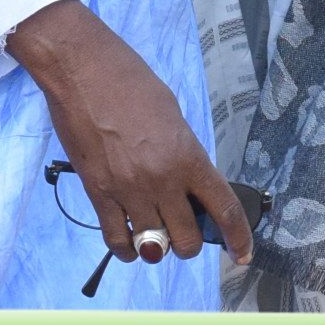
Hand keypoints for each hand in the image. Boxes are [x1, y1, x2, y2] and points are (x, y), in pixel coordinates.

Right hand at [10, 0, 251, 267]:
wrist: (83, 70)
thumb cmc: (130, 82)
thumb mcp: (172, 115)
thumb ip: (183, 153)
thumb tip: (187, 184)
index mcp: (188, 156)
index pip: (223, 209)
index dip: (238, 238)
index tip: (242, 254)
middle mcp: (162, 179)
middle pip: (187, 239)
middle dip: (189, 244)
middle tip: (183, 232)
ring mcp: (128, 189)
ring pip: (153, 246)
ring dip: (157, 248)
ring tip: (154, 237)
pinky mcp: (97, 193)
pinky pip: (116, 239)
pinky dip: (126, 249)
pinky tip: (130, 245)